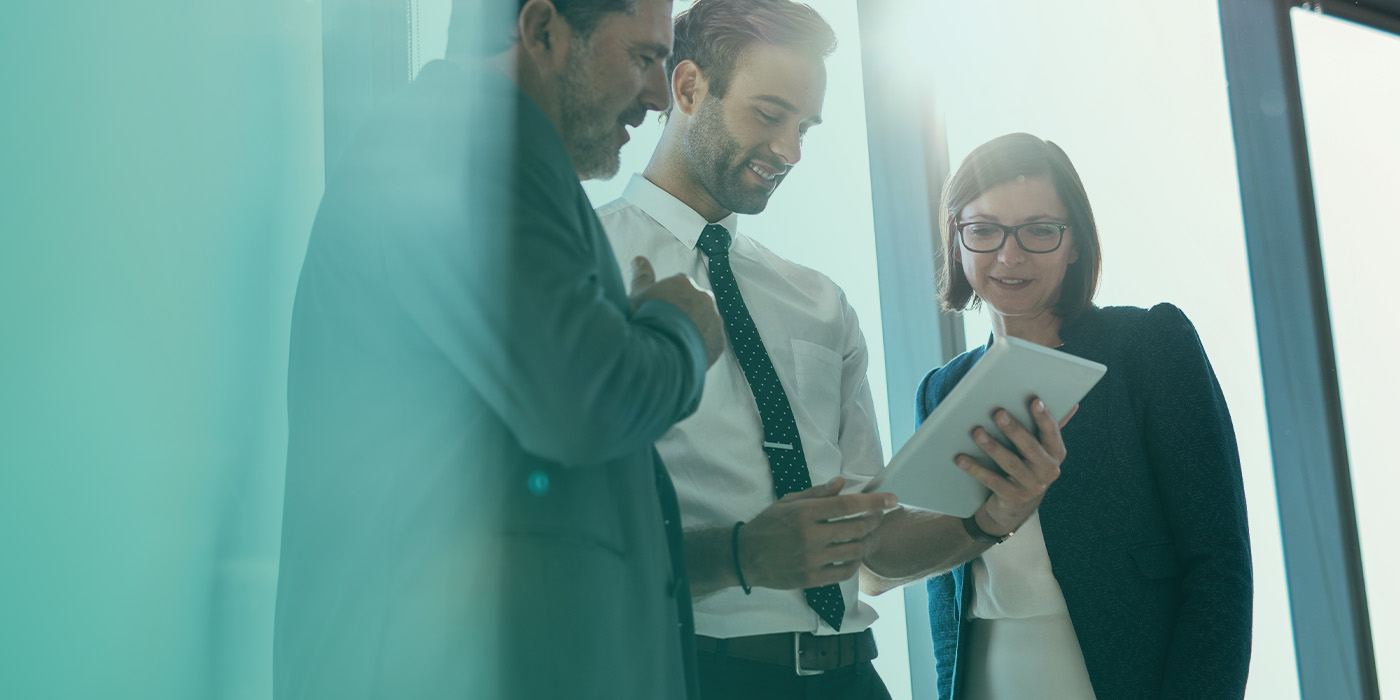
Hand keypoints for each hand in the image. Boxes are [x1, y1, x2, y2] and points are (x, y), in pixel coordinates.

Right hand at [628, 256, 724, 366]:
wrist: (660, 352)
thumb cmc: (646, 320)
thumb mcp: (637, 295)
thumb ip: (641, 275)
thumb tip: (639, 259)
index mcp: (684, 283)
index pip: (678, 288)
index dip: (666, 302)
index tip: (658, 313)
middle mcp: (704, 297)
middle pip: (694, 304)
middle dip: (683, 314)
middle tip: (666, 329)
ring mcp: (714, 319)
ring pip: (705, 322)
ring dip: (694, 330)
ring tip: (675, 344)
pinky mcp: (719, 342)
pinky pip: (711, 343)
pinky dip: (701, 347)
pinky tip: (685, 353)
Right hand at [738, 477, 896, 589]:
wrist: (746, 556)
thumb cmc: (768, 525)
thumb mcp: (788, 502)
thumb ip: (817, 493)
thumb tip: (841, 482)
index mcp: (805, 512)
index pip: (847, 505)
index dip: (873, 501)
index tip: (891, 499)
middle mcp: (810, 535)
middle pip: (856, 528)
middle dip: (873, 521)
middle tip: (877, 517)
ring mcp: (811, 559)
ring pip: (854, 550)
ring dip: (864, 542)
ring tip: (863, 536)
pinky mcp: (810, 578)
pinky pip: (844, 572)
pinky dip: (853, 563)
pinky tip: (851, 555)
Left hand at [956, 397, 1073, 536]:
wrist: (1016, 507)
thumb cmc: (1028, 466)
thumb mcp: (1041, 450)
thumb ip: (1050, 427)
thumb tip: (1073, 403)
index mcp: (1056, 453)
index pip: (1052, 432)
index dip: (1044, 417)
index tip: (1034, 401)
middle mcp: (1048, 470)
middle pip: (1030, 446)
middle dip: (1014, 429)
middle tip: (998, 413)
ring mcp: (1032, 486)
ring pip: (1010, 463)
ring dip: (992, 446)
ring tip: (977, 432)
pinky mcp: (1013, 497)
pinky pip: (992, 481)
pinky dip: (975, 469)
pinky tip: (961, 458)